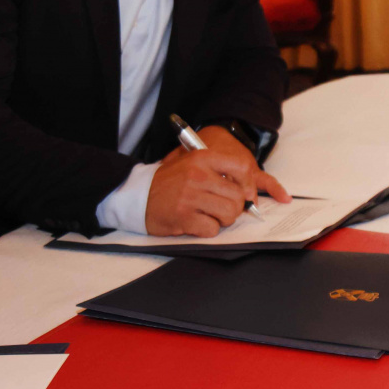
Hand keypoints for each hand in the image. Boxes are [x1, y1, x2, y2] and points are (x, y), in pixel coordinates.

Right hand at [143, 127, 292, 236]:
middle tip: (221, 209)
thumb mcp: (192, 163)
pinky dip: (208, 230)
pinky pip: (212, 229)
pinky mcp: (184, 217)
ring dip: (223, 220)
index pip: (242, 168)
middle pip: (238, 197)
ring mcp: (190, 196)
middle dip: (234, 208)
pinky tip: (196, 223)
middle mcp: (198, 175)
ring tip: (209, 216)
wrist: (138, 195)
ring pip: (229, 214)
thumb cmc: (170, 181)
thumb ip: (218, 170)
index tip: (244, 193)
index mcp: (203, 158)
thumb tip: (249, 190)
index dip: (248, 184)